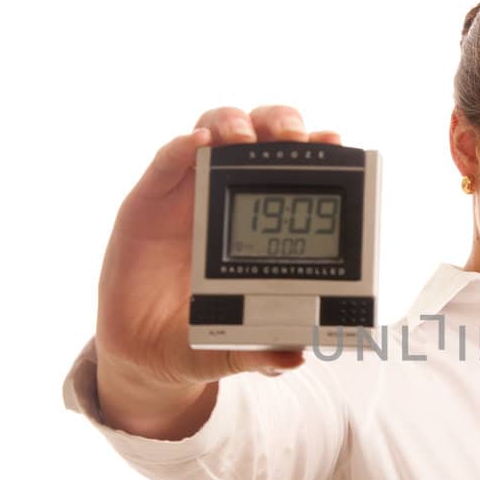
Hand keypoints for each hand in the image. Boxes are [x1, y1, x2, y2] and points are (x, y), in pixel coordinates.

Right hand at [95, 104, 345, 386]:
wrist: (144, 351)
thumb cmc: (199, 337)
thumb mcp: (233, 349)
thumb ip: (262, 351)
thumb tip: (293, 356)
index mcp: (262, 226)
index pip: (293, 172)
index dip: (315, 152)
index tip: (334, 143)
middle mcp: (228, 198)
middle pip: (260, 137)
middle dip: (282, 125)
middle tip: (295, 136)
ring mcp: (188, 194)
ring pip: (214, 132)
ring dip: (233, 124)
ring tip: (245, 138)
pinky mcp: (149, 200)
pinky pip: (167, 161)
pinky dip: (181, 145)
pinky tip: (197, 143)